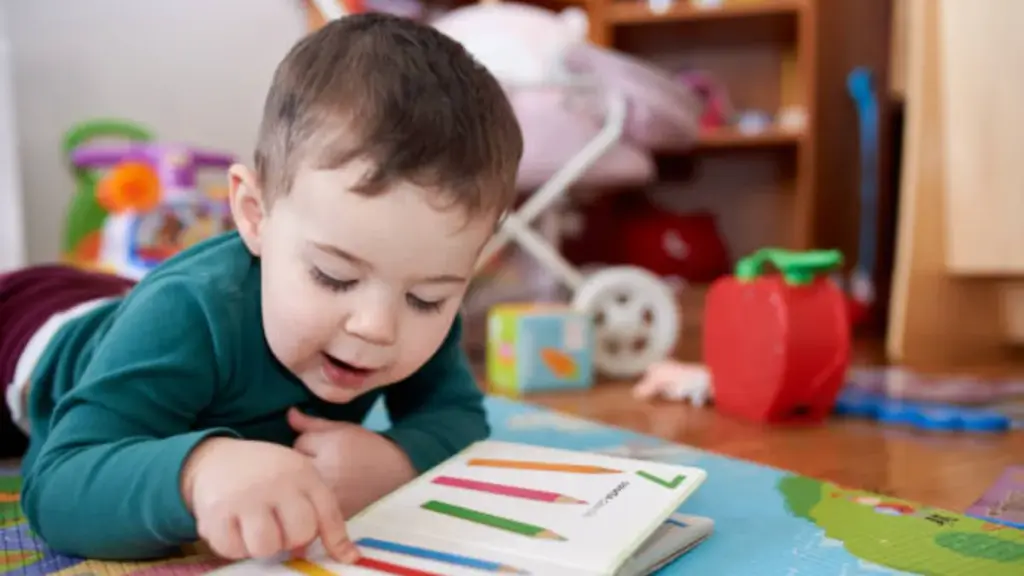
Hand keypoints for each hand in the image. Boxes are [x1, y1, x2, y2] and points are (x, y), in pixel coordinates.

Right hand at [181, 437, 359, 561]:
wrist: (217, 458)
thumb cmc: (268, 476)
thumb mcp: (300, 480)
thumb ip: (324, 515)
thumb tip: (349, 557)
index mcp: (301, 473)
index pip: (327, 513)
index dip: (336, 541)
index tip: (346, 558)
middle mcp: (275, 482)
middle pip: (298, 535)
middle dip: (290, 540)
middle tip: (278, 528)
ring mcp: (245, 496)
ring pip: (266, 547)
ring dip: (262, 547)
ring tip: (256, 529)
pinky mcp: (216, 511)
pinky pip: (233, 550)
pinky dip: (234, 547)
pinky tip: (235, 529)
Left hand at [288, 408, 415, 515]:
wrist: (401, 477)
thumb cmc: (372, 449)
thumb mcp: (344, 429)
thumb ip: (313, 424)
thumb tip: (289, 414)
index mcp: (329, 449)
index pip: (299, 444)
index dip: (308, 444)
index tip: (323, 448)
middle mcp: (325, 476)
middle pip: (296, 468)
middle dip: (304, 465)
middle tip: (324, 464)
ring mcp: (328, 501)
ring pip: (302, 489)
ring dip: (307, 485)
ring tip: (327, 480)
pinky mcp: (333, 517)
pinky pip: (311, 507)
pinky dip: (315, 502)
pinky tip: (327, 496)